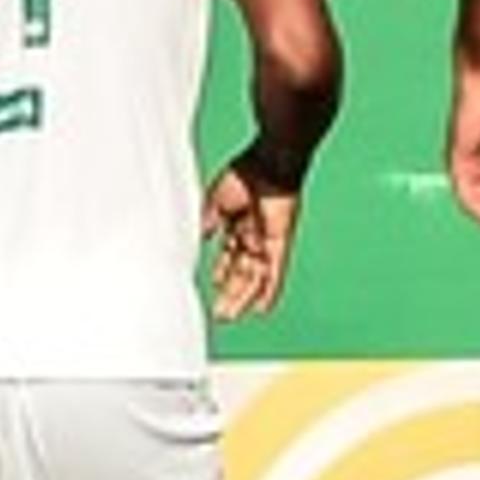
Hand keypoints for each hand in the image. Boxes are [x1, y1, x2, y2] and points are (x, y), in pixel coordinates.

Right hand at [201, 156, 301, 319]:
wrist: (268, 164)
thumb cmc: (245, 173)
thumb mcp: (216, 201)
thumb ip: (209, 221)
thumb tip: (200, 237)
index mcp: (238, 223)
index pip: (230, 255)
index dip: (223, 272)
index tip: (216, 286)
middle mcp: (254, 235)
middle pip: (241, 271)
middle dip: (230, 293)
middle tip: (220, 313)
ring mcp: (267, 241)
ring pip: (255, 277)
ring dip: (242, 298)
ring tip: (230, 316)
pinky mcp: (279, 242)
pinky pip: (275, 272)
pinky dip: (268, 290)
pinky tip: (262, 308)